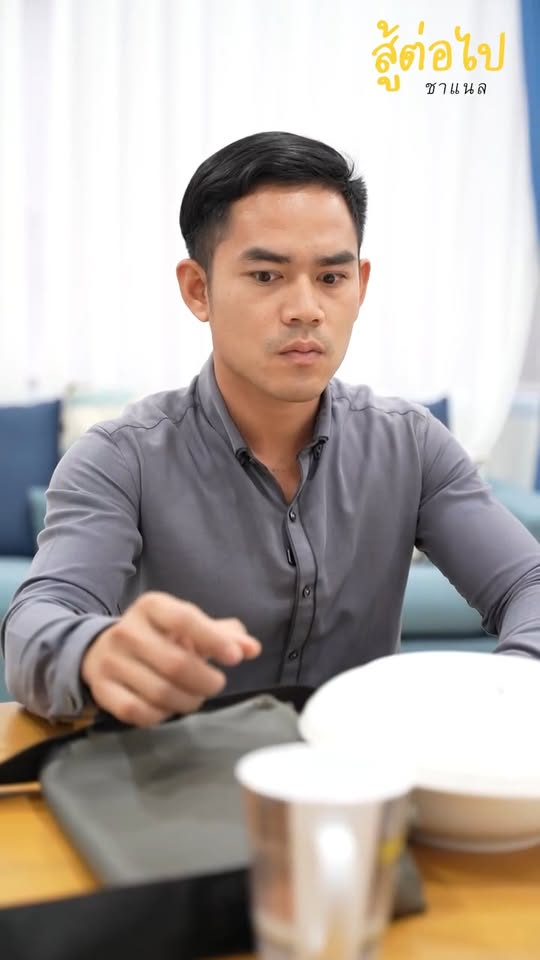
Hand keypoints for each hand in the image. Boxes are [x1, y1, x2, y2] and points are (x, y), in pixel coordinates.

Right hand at [80, 592, 260, 725]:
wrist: (102, 650)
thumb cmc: (158, 636)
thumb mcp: (188, 627)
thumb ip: (224, 636)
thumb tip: (252, 648)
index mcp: (151, 606)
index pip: (185, 619)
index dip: (213, 640)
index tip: (235, 658)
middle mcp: (126, 630)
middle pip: (176, 664)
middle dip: (206, 681)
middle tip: (216, 684)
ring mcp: (110, 661)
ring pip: (160, 692)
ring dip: (188, 701)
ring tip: (195, 696)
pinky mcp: (102, 690)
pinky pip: (138, 712)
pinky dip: (162, 716)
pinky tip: (169, 707)